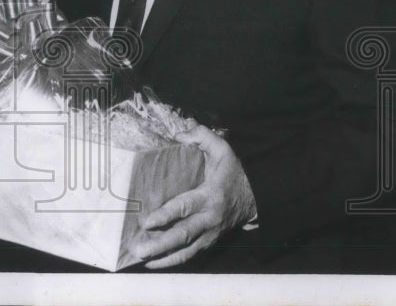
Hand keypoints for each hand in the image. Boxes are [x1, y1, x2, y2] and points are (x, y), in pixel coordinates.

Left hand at [126, 120, 256, 268]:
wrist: (256, 197)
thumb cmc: (233, 172)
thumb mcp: (222, 149)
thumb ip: (201, 136)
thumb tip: (179, 133)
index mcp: (210, 196)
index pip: (185, 207)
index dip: (166, 215)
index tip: (147, 221)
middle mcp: (209, 219)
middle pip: (183, 235)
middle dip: (160, 244)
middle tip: (138, 249)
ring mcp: (209, 234)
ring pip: (186, 250)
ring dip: (163, 257)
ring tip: (141, 260)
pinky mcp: (208, 242)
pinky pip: (189, 255)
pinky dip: (171, 261)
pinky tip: (153, 263)